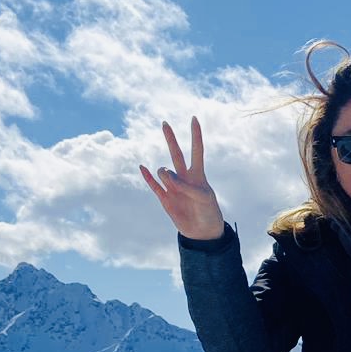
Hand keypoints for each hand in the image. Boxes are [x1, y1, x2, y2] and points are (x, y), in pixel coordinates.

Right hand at [139, 118, 226, 241]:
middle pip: (176, 154)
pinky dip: (147, 176)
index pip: (196, 150)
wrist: (203, 232)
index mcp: (198, 175)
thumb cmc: (208, 213)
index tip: (194, 119)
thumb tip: (165, 174)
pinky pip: (154, 185)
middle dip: (170, 139)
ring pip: (164, 171)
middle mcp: (184, 178)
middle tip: (164, 123)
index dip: (195, 135)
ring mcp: (174, 187)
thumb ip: (186, 185)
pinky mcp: (165, 199)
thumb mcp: (203, 198)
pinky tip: (142, 167)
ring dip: (165, 174)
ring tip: (173, 185)